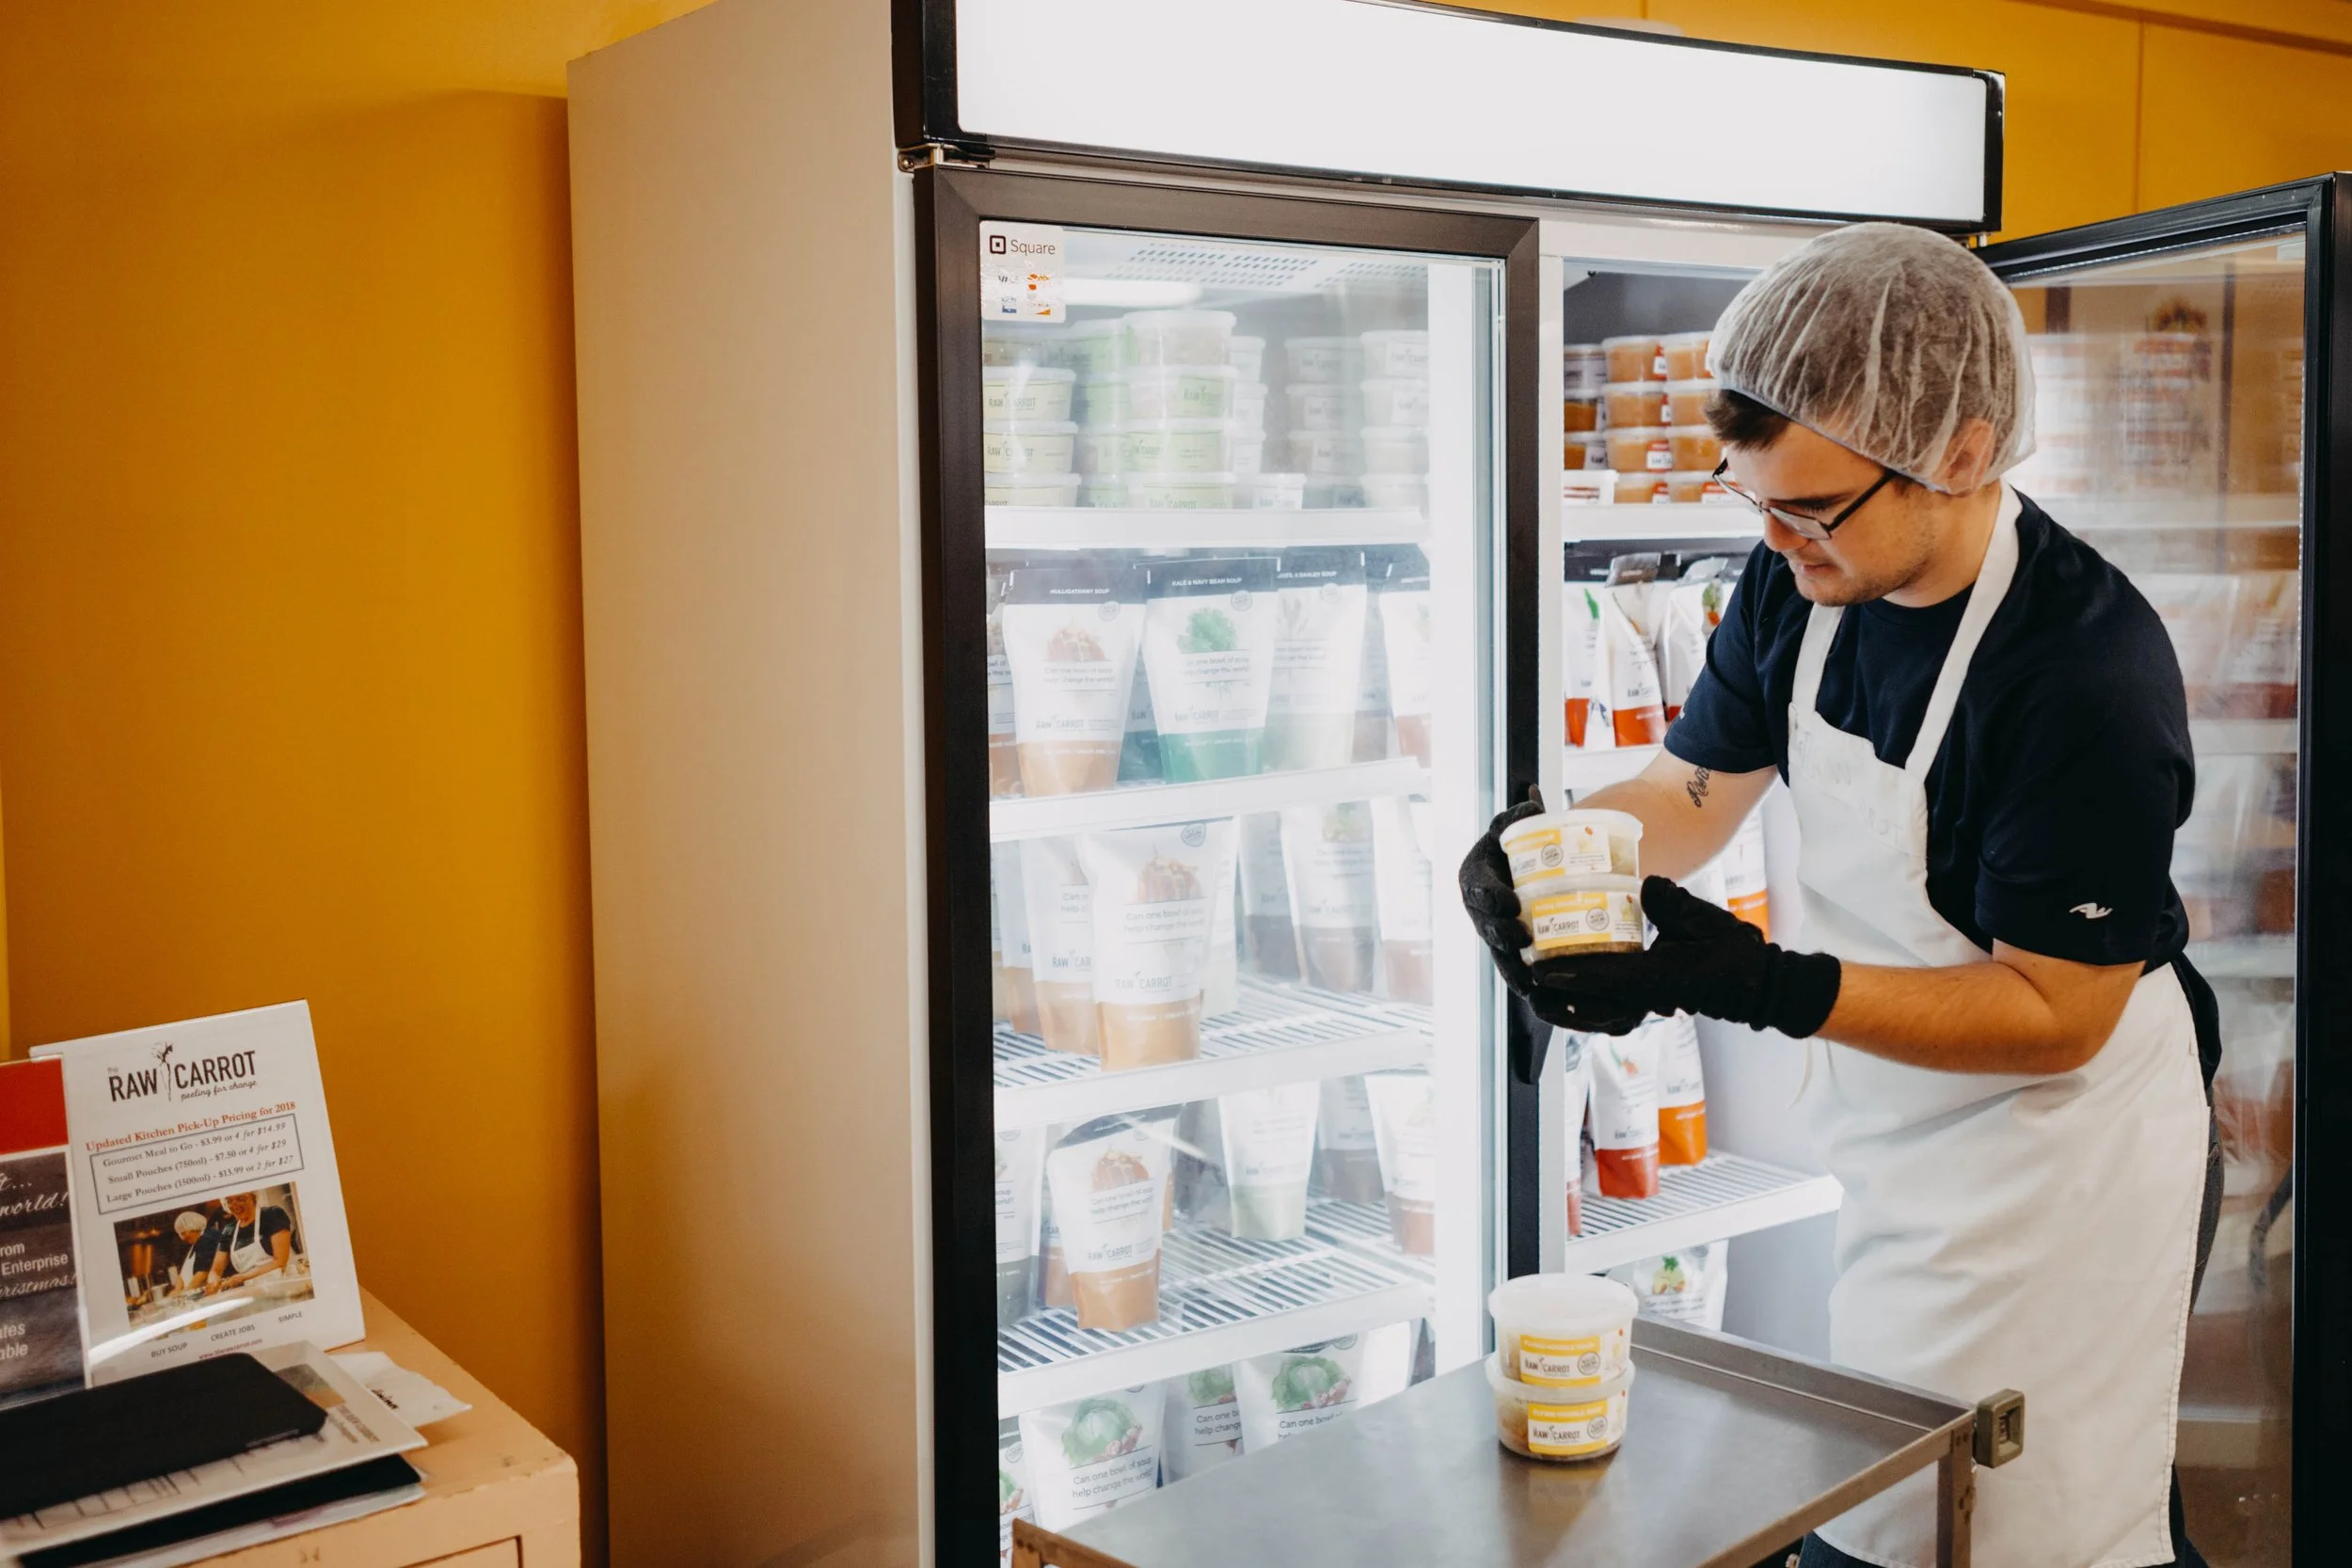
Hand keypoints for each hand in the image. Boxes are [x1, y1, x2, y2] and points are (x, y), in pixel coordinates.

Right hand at [1459, 796, 1650, 1037]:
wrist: (1521, 866)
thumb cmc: (1516, 844)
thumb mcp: (1514, 825)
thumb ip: (1521, 815)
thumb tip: (1534, 800)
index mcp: (1474, 873)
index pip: (1477, 886)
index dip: (1492, 896)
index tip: (1512, 903)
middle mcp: (1477, 905)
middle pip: (1484, 923)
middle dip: (1500, 934)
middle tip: (1523, 938)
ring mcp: (1489, 929)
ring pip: (1495, 951)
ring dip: (1509, 966)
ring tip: (1528, 980)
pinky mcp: (1505, 948)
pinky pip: (1508, 965)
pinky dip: (1519, 980)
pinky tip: (1535, 995)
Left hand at [1532, 875, 1842, 1037]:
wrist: (1758, 983)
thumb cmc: (1733, 950)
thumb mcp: (1701, 918)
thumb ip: (1670, 902)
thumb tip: (1645, 883)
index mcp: (1658, 978)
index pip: (1605, 977)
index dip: (1569, 973)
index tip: (1538, 967)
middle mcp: (1649, 999)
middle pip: (1592, 1006)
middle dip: (1557, 997)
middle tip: (1526, 980)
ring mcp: (1650, 1007)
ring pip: (1598, 1017)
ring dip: (1566, 1009)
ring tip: (1536, 994)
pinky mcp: (1651, 1007)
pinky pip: (1611, 1015)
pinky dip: (1585, 1009)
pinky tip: (1564, 998)